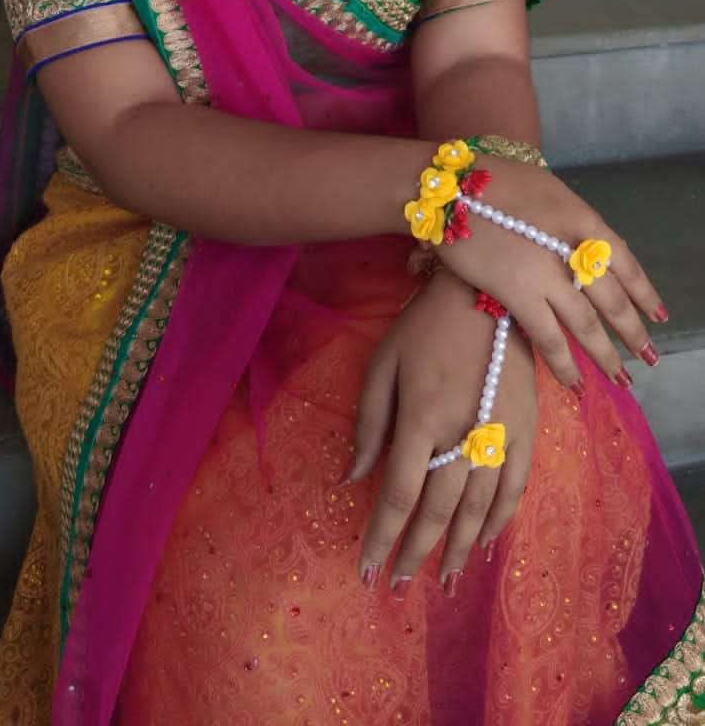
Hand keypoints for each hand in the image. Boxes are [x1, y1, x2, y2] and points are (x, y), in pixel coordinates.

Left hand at [347, 266, 536, 591]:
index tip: (367, 567)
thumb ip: (369, 423)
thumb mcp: (383, 363)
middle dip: (415, 553)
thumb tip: (352, 478)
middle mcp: (462, 435)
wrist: (488, 292)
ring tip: (441, 579)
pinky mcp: (527, 431)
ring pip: (478, 509)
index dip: (382, 536)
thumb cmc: (424, 325)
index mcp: (420, 418)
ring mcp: (500, 436)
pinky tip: (481, 542)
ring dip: (457, 549)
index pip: (398, 494)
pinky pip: (514, 489)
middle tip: (399, 586)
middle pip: (437, 511)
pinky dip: (498, 521)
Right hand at [434, 153, 666, 388]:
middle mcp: (574, 249)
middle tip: (649, 357)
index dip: (645, 292)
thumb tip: (579, 246)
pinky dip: (564, 364)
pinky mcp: (518, 295)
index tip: (658, 314)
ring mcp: (548, 275)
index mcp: (584, 219)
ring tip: (621, 379)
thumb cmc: (491, 180)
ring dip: (606, 356)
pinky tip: (574, 383)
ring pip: (587, 325)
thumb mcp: (546, 190)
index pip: (626, 262)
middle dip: (633, 332)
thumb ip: (567, 222)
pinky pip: (548, 338)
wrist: (450, 187)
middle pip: (613, 299)